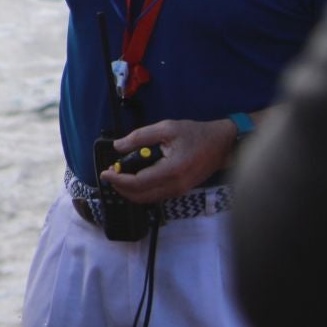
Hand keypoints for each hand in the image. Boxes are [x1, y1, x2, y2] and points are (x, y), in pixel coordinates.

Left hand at [101, 118, 235, 203]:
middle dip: (121, 187)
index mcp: (172, 170)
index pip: (138, 182)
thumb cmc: (195, 134)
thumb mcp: (166, 128)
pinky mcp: (181, 190)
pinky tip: (135, 177)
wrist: (222, 145)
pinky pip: (156, 195)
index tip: (104, 172)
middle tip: (109, 174)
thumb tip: (117, 146)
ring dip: (130, 190)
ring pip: (148, 198)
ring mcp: (180, 191)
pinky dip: (142, 190)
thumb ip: (139, 136)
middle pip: (140, 196)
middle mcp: (176, 186)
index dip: (118, 179)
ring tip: (119, 175)